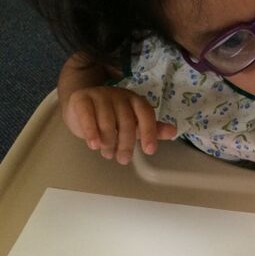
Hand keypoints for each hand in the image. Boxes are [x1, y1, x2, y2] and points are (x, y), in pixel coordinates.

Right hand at [62, 86, 176, 163]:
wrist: (80, 107)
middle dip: (126, 144)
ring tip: (107, 154)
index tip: (149, 150)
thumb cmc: (112, 118)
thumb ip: (152, 129)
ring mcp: (100, 95)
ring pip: (107, 121)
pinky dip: (92, 132)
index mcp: (135, 101)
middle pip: (126, 121)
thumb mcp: (133, 124)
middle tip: (123, 159)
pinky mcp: (82, 99)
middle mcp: (119, 95)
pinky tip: (94, 145)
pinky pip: (88, 116)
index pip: (146, 114)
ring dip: (109, 142)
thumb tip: (173, 131)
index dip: (149, 132)